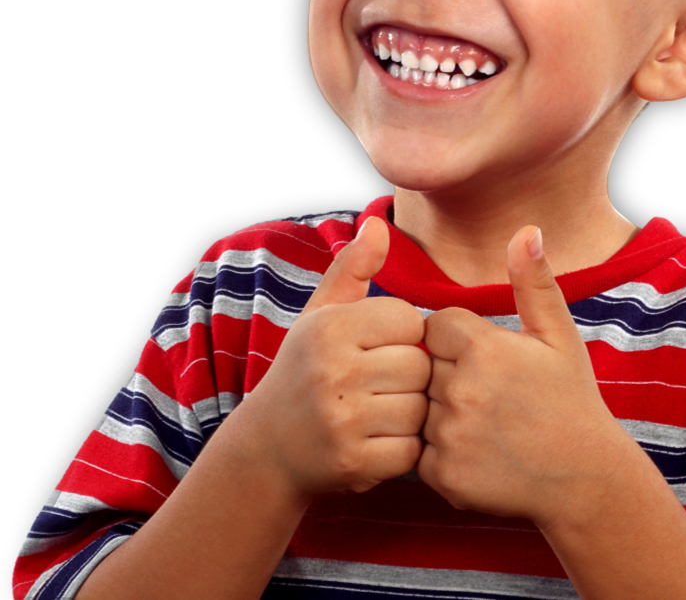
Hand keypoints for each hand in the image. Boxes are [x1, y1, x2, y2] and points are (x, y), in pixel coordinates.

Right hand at [235, 217, 429, 500]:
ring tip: (377, 413)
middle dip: (409, 377)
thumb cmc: (304, 373)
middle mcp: (333, 371)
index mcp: (330, 328)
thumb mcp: (319, 317)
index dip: (402, 338)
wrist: (265, 450)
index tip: (376, 350)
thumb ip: (352, 270)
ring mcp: (342, 420)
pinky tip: (376, 442)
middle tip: (378, 387)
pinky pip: (412, 451)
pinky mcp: (353, 463)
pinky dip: (402, 450)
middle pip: (420, 365)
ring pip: (420, 409)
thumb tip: (379, 224)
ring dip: (409, 415)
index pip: (411, 321)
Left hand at [418, 226, 636, 525]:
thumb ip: (534, 282)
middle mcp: (460, 389)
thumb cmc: (572, 399)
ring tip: (485, 425)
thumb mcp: (560, 336)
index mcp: (483, 347)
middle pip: (426, 368)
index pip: (436, 326)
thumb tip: (527, 230)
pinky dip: (441, 453)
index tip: (489, 359)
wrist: (582, 476)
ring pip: (420, 410)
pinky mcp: (442, 474)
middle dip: (450, 378)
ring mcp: (449, 434)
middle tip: (492, 397)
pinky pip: (419, 453)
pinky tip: (478, 452)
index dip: (460, 341)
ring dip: (442, 415)